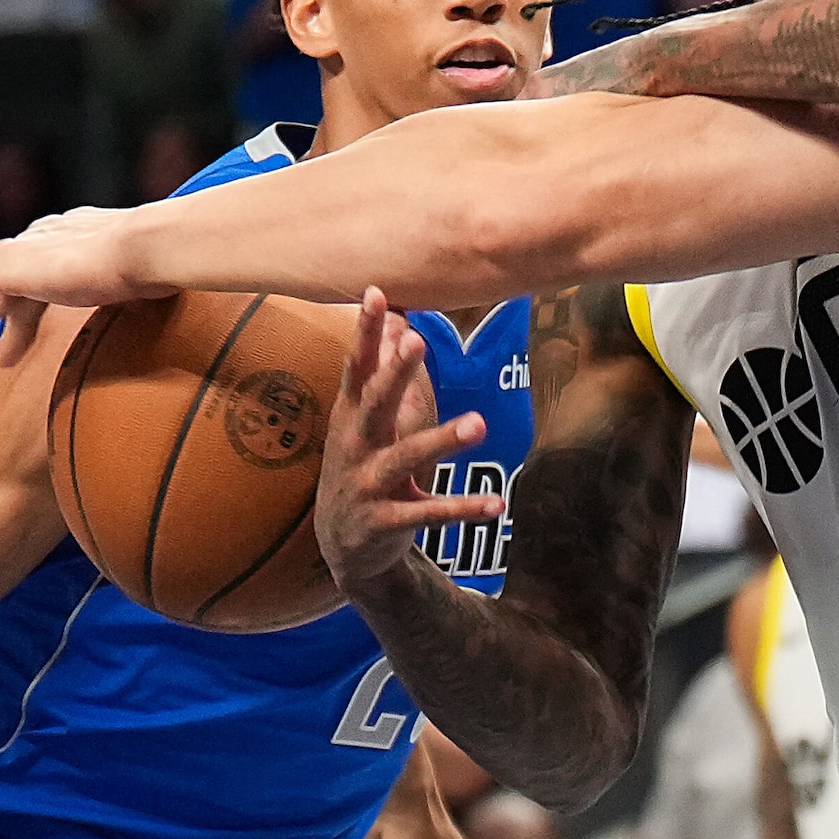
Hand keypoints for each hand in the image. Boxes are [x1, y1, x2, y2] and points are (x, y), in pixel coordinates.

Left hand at [0, 207, 162, 363]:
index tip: (31, 305)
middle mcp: (48, 238)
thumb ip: (142, 278)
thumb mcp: (152, 273)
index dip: (38, 291)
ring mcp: (27, 253)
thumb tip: (159, 287)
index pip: (51, 268)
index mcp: (81, 236)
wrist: (146, 248)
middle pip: (13, 279)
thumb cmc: (164, 262)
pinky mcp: (9, 271)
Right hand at [321, 288, 497, 591]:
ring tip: (479, 422)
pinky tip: (497, 505)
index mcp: (352, 416)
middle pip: (375, 404)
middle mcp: (355, 446)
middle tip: (415, 340)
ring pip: (405, 458)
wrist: (342, 545)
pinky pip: (427, 513)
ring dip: (441, 439)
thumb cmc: (361, 465)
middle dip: (394, 373)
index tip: (375, 293)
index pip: (357, 367)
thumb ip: (381, 371)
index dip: (364, 332)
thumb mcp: (363, 420)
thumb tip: (394, 317)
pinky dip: (461, 509)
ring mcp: (368, 485)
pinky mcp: (386, 522)